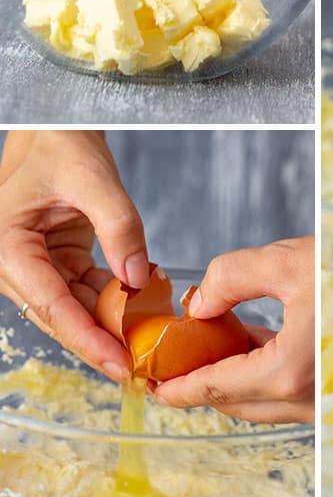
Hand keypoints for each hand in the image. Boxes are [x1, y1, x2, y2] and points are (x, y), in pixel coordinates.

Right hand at [0, 131, 148, 381]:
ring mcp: (37, 264)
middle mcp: (15, 263)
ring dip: (114, 323)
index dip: (89, 340)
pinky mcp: (58, 260)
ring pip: (77, 308)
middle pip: (62, 317)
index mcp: (7, 247)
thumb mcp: (93, 179)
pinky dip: (117, 297)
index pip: (52, 306)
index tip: (121, 364)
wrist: (58, 126)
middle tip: (143, 370)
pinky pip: (88, 290)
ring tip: (153, 338)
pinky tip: (148, 298)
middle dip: (103, 343)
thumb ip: (119, 226)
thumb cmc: (61, 143)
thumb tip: (139, 276)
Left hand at [155, 236, 313, 423]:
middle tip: (173, 365)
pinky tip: (253, 344)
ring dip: (233, 382)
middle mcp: (307, 399)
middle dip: (201, 387)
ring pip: (263, 405)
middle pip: (236, 405)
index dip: (178, 387)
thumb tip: (200, 303)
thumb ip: (232, 278)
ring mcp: (326, 403)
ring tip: (210, 346)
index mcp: (288, 372)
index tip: (152, 385)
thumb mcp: (288, 262)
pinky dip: (263, 378)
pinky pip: (289, 396)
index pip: (216, 388)